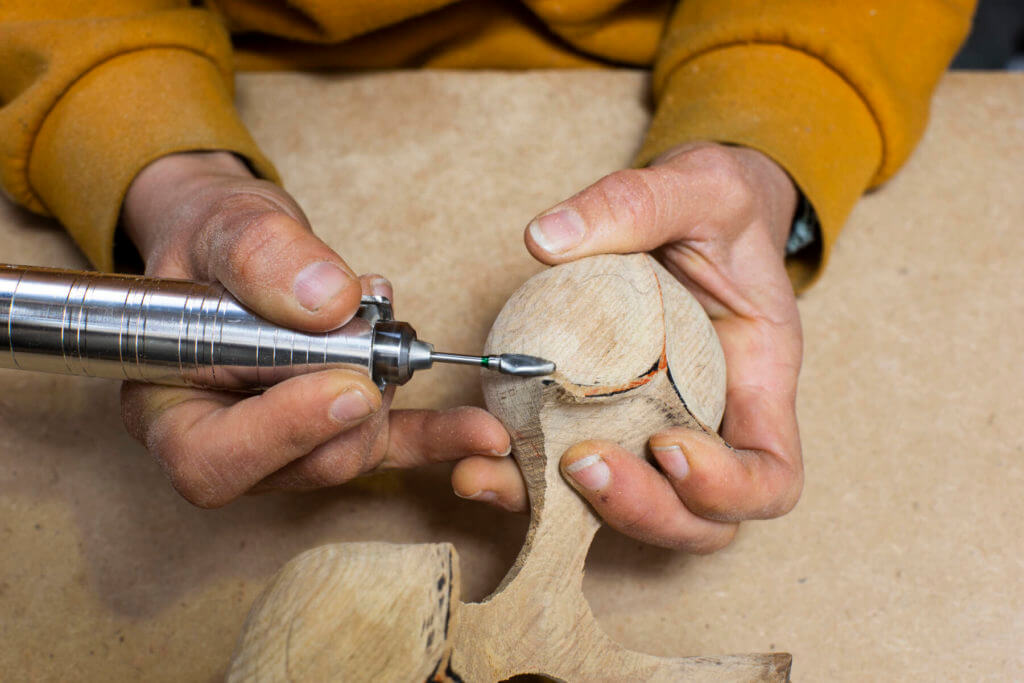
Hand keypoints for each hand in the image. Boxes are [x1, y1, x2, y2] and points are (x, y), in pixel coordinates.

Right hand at [120, 151, 508, 506]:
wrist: (240, 245)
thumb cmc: (212, 239)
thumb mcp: (227, 226)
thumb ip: (262, 257)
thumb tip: (330, 302)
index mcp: (167, 407)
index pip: (211, 460)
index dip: (282, 434)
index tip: (346, 385)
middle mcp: (224, 441)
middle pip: (292, 468)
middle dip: (351, 415)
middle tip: (382, 355)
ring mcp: (285, 444)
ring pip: (346, 458)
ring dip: (388, 405)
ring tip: (394, 338)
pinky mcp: (338, 429)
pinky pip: (388, 445)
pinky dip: (437, 437)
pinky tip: (483, 435)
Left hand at [453, 142, 803, 549]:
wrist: (689, 210)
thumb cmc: (716, 205)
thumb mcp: (697, 187)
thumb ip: (635, 204)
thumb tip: (545, 239)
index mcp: (758, 382)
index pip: (770, 476)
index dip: (727, 487)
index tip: (668, 444)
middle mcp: (712, 424)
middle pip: (698, 519)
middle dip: (642, 510)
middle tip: (582, 463)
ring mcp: (655, 429)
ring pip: (628, 510)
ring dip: (568, 512)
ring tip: (504, 472)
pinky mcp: (602, 422)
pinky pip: (572, 471)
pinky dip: (527, 481)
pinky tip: (478, 459)